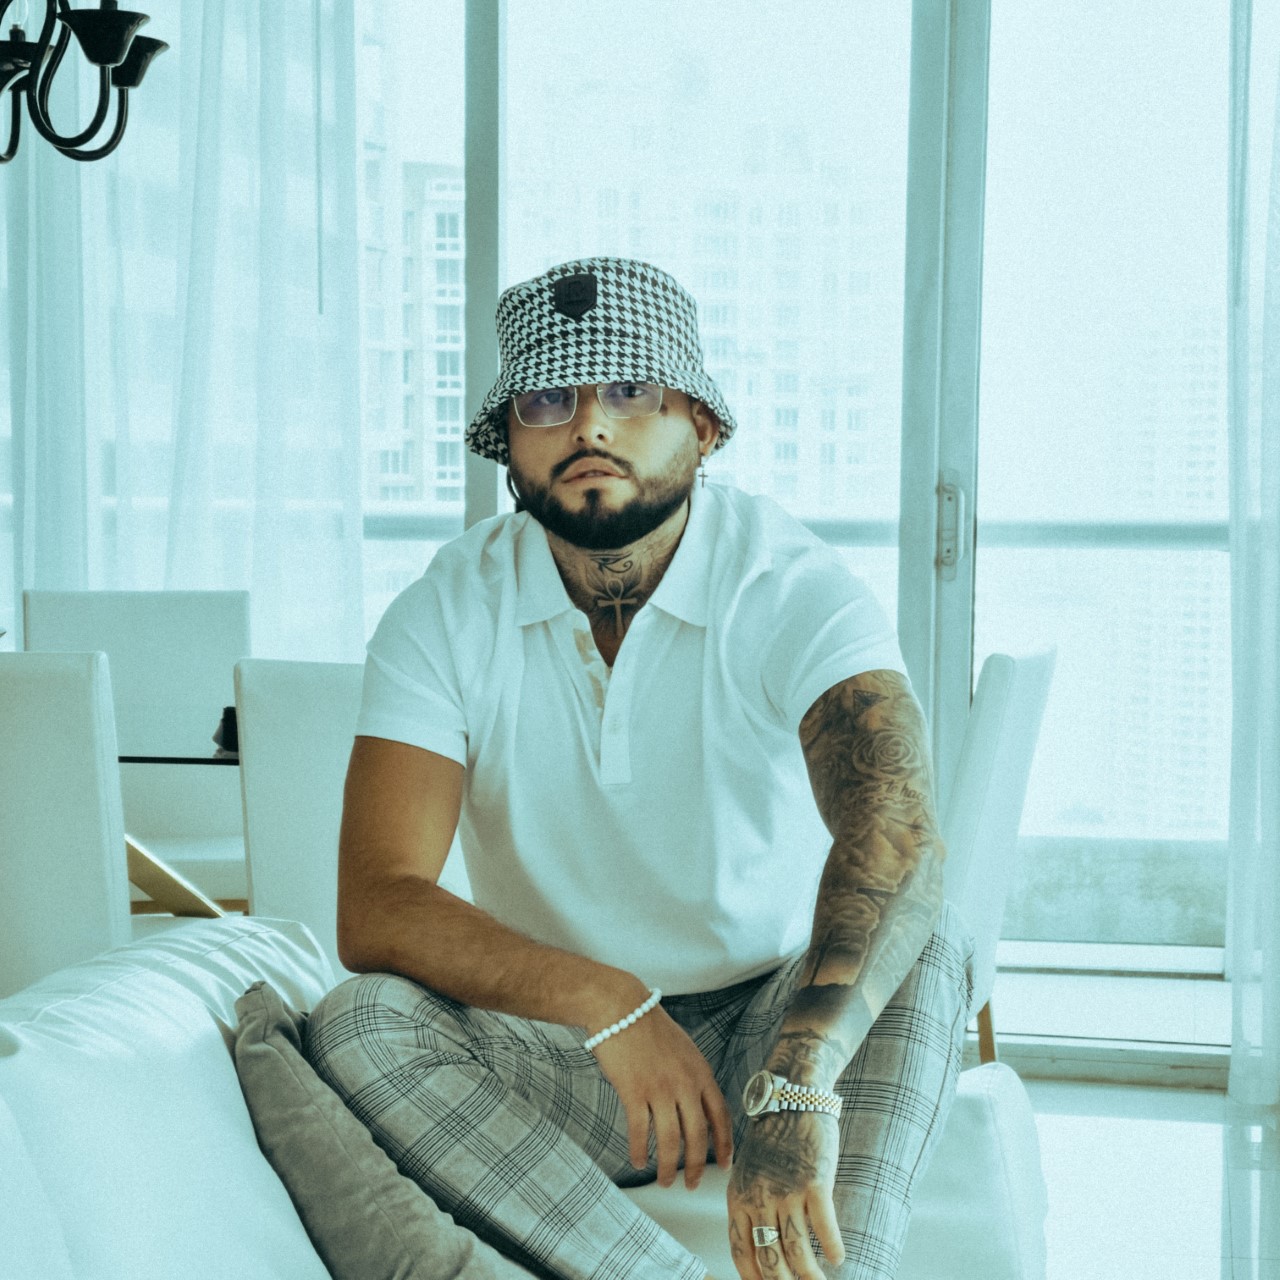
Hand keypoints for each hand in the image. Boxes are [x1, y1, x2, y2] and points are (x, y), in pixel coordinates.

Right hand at [590, 1006, 733, 1188]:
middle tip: (692, 1184)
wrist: (620, 1007)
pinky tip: (638, 1161)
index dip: (725, 1144)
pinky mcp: (633, 1091)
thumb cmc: (649, 1026)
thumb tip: (697, 1108)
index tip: (724, 1164)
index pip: (720, 1115)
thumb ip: (693, 1077)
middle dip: (696, 1166)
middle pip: (697, 1136)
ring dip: (667, 1167)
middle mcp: (684, 1083)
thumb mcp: (684, 1049)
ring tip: (663, 1181)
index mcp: (701, 1071)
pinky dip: (639, 1150)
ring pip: (669, 1140)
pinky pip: (640, 1131)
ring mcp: (659, 1088)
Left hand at [726, 1111, 843, 1279]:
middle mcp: (760, 1199)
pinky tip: (839, 1258)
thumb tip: (760, 1245)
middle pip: (770, 1259)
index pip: (742, 1252)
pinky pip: (824, 1227)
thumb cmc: (773, 1136)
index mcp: (739, 1197)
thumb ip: (751, 1204)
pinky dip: (832, 1247)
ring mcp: (787, 1192)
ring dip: (811, 1276)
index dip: (754, 1279)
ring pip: (797, 1251)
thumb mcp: (748, 1170)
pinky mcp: (815, 1183)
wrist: (791, 1096)